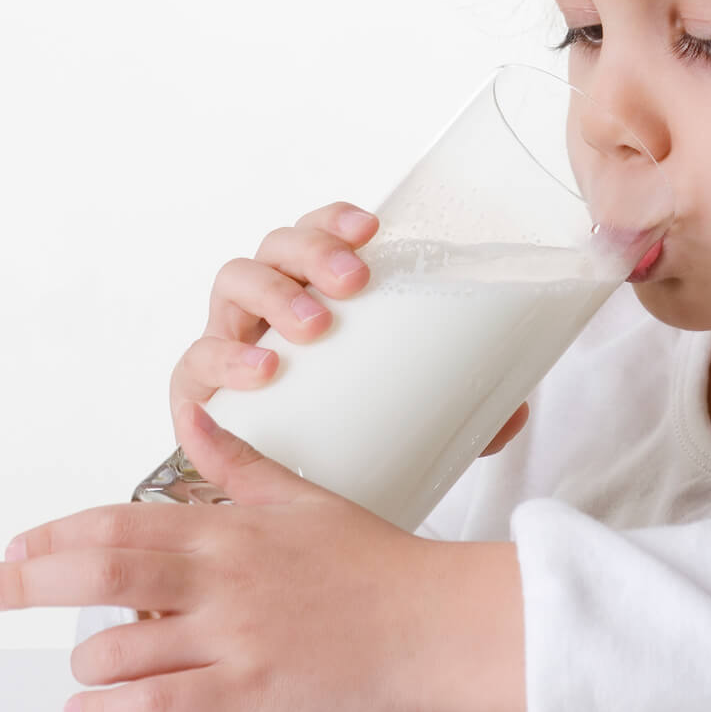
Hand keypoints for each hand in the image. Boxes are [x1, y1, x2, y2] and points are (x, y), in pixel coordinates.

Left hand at [0, 402, 455, 711]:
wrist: (435, 623)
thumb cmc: (376, 564)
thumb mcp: (302, 498)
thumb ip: (235, 463)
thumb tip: (193, 416)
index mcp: (228, 530)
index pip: (119, 523)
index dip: (56, 534)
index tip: (19, 545)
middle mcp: (220, 579)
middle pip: (100, 572)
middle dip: (32, 580)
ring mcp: (232, 637)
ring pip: (119, 647)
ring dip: (85, 658)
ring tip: (81, 665)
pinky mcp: (247, 693)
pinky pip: (157, 706)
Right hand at [171, 199, 529, 456]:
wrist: (285, 492)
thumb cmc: (344, 429)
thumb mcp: (408, 414)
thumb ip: (463, 413)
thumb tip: (514, 413)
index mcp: (312, 291)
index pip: (317, 231)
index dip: (336, 220)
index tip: (371, 230)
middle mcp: (266, 303)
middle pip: (276, 246)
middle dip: (312, 252)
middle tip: (353, 284)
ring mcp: (228, 338)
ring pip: (233, 282)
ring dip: (273, 294)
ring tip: (312, 328)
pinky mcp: (199, 389)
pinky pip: (196, 360)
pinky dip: (223, 358)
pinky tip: (260, 371)